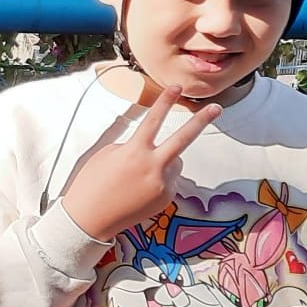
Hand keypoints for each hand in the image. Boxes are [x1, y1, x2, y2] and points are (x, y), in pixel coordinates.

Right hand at [60, 86, 221, 241]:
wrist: (89, 218)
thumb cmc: (92, 184)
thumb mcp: (108, 155)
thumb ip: (133, 147)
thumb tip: (153, 150)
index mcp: (134, 152)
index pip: (154, 120)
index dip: (165, 101)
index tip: (176, 87)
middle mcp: (153, 167)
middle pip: (183, 139)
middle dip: (200, 121)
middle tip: (216, 108)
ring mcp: (162, 184)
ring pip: (174, 162)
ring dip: (164, 162)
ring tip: (138, 177)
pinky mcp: (166, 199)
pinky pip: (170, 180)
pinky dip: (159, 180)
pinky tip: (139, 190)